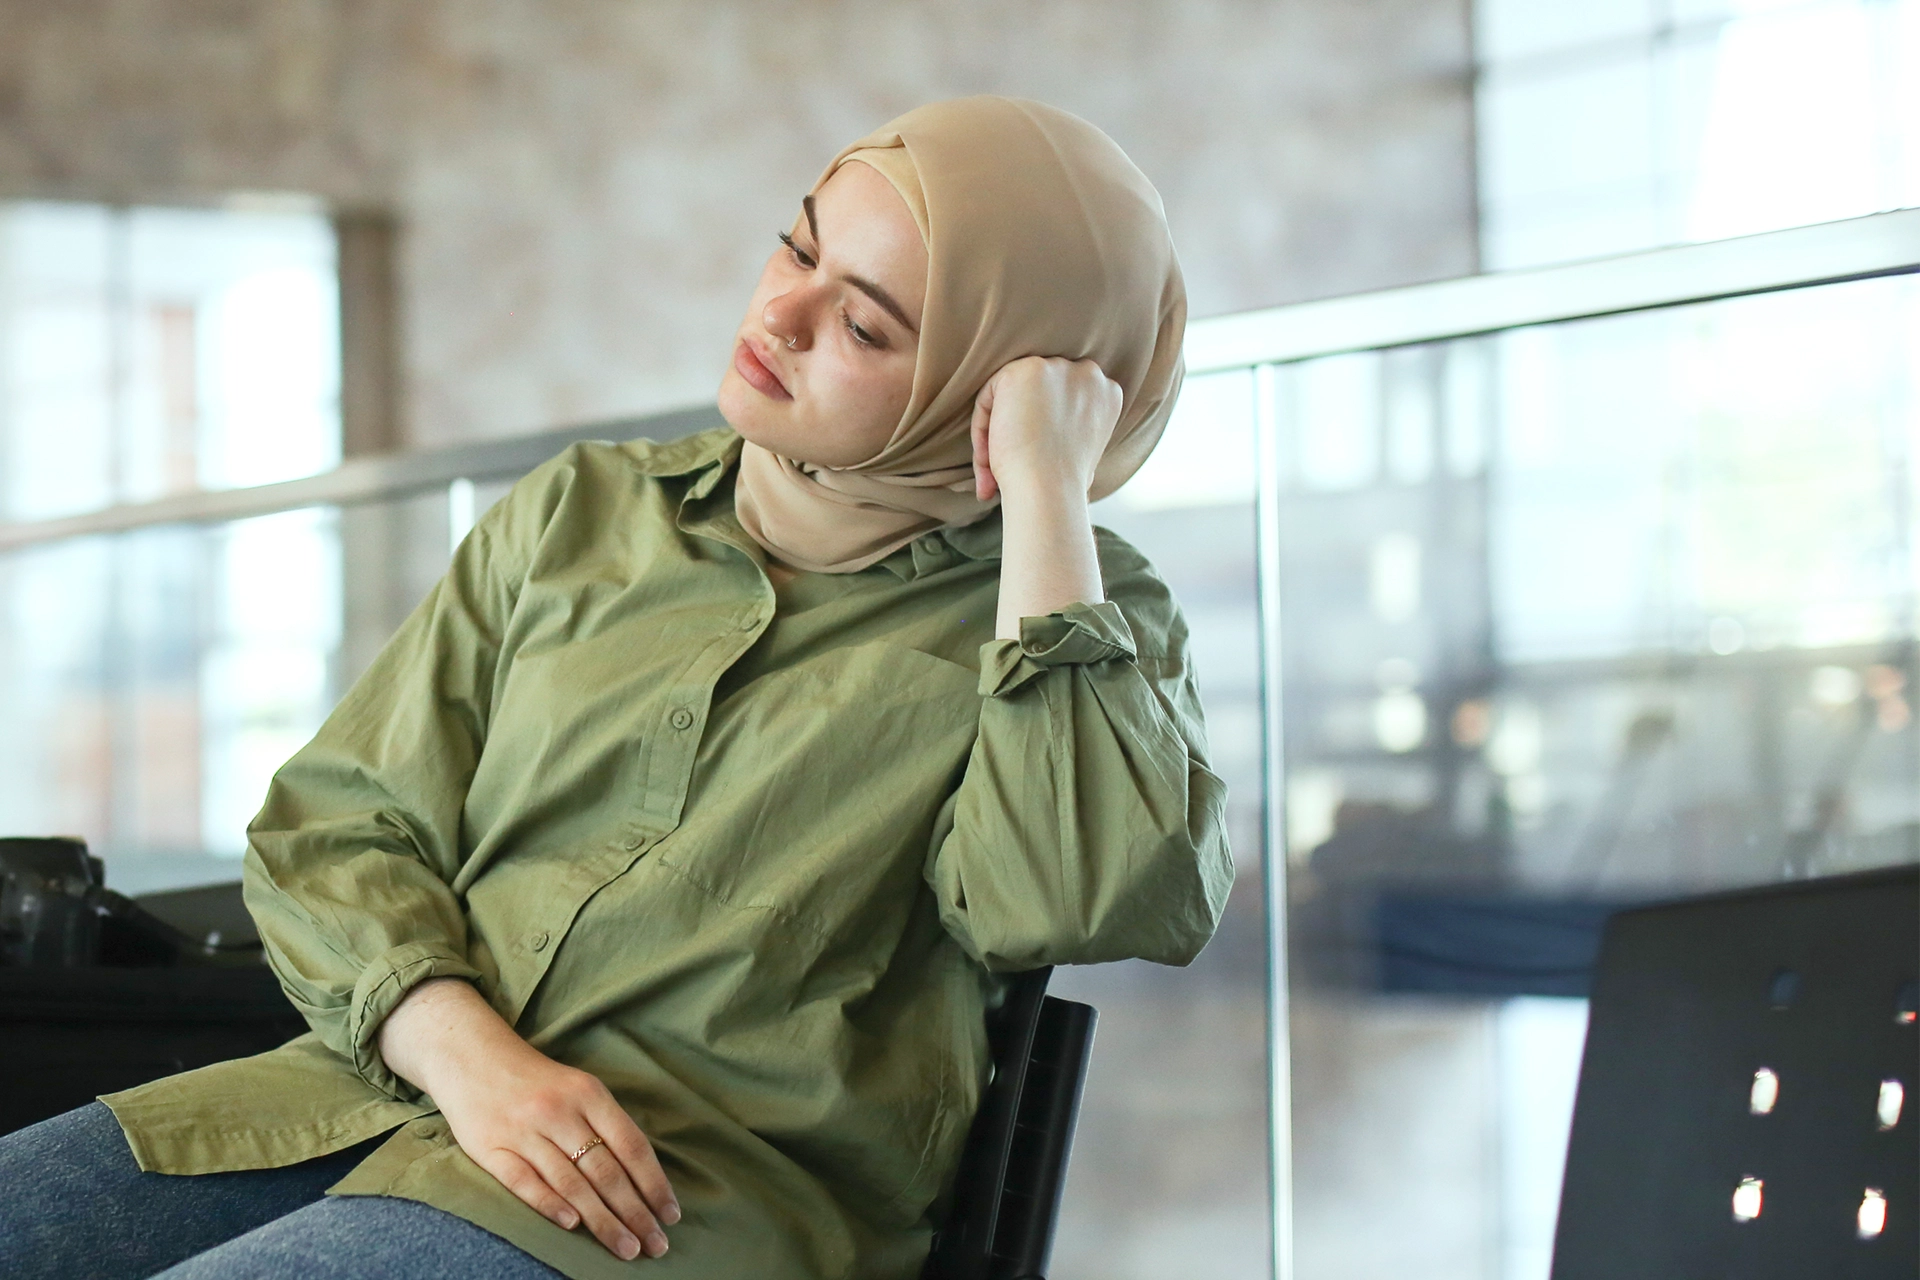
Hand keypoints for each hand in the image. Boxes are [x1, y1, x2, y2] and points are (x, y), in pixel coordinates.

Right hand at [378, 978, 679, 1260]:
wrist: (471, 1056)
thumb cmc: (537, 1080)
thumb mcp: (579, 1088)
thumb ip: (606, 1125)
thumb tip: (641, 1177)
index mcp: (588, 1094)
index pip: (631, 1146)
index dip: (653, 1183)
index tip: (671, 1214)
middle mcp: (559, 1112)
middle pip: (605, 1171)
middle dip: (635, 1213)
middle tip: (656, 1245)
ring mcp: (524, 1131)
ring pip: (571, 1183)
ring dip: (602, 1220)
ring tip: (626, 1247)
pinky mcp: (490, 1148)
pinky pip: (524, 1181)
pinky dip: (549, 1204)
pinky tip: (572, 1225)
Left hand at [970, 356, 1122, 503]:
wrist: (1049, 488)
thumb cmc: (1064, 483)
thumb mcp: (1084, 450)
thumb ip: (1074, 425)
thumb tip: (1046, 430)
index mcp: (1108, 393)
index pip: (1063, 400)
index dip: (1041, 431)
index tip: (1030, 464)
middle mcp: (1089, 374)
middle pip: (1037, 394)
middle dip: (1018, 428)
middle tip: (1001, 470)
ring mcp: (1058, 369)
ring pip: (1011, 394)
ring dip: (997, 431)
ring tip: (991, 474)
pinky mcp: (1026, 369)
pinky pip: (991, 393)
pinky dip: (983, 427)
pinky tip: (990, 457)